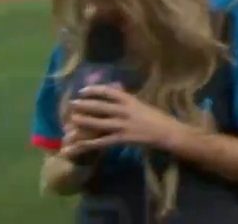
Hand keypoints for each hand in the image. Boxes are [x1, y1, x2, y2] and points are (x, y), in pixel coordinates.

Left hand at [61, 85, 185, 157]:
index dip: (94, 90)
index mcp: (130, 100)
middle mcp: (124, 110)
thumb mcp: (141, 105)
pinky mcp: (121, 139)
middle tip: (71, 104)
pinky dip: (85, 146)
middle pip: (99, 106)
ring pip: (97, 123)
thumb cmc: (156, 118)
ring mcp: (122, 125)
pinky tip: (76, 148)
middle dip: (84, 105)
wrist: (167, 132)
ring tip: (70, 122)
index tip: (82, 90)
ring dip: (82, 122)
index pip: (108, 91)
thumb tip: (115, 94)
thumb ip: (127, 101)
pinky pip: (100, 142)